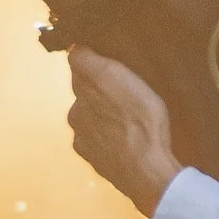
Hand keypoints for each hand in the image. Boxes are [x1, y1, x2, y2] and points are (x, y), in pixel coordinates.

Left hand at [66, 47, 180, 215]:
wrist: (147, 171)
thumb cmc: (140, 121)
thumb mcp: (119, 78)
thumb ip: (89, 61)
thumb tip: (71, 47)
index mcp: (82, 90)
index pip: (78, 61)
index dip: (93, 58)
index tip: (109, 59)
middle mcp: (75, 111)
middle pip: (83, 90)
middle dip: (98, 87)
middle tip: (125, 91)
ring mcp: (83, 137)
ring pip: (89, 115)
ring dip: (102, 113)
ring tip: (129, 119)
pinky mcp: (92, 157)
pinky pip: (95, 139)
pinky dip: (105, 136)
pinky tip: (124, 139)